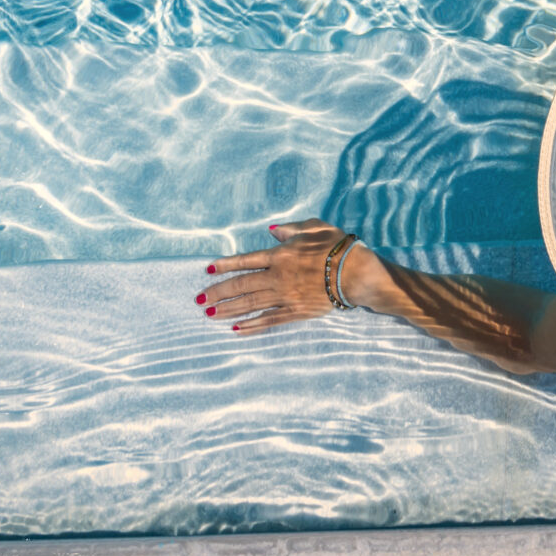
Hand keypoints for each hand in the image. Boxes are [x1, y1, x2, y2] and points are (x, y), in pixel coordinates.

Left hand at [198, 219, 363, 333]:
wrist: (356, 274)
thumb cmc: (338, 246)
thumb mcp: (315, 227)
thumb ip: (291, 229)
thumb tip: (272, 232)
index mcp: (280, 255)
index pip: (245, 261)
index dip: (225, 265)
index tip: (207, 270)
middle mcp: (278, 277)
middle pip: (241, 286)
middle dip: (218, 293)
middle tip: (199, 300)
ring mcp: (285, 297)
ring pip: (250, 305)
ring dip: (228, 310)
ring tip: (210, 315)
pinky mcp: (295, 312)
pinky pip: (269, 320)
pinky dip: (252, 325)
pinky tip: (237, 329)